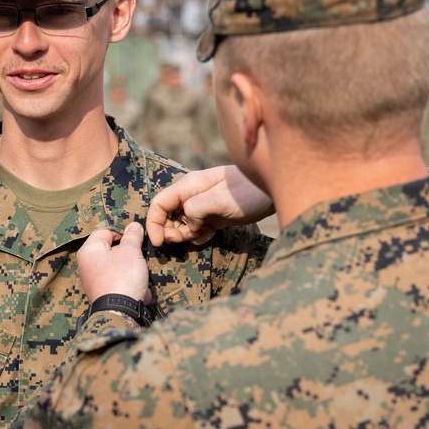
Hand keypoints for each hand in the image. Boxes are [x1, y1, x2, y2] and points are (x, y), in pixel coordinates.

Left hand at [77, 222, 151, 303]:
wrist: (120, 311)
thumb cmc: (122, 277)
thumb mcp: (131, 251)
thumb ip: (132, 236)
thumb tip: (134, 225)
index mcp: (88, 250)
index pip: (105, 231)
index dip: (122, 232)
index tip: (136, 238)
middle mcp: (86, 264)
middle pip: (111, 249)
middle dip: (128, 252)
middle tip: (139, 256)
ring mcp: (93, 280)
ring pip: (117, 266)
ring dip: (131, 268)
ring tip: (139, 274)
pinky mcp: (102, 292)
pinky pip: (118, 281)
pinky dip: (128, 282)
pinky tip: (138, 289)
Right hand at [146, 166, 272, 246]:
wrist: (275, 192)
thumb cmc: (249, 192)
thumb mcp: (220, 200)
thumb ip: (196, 209)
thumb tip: (188, 224)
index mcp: (188, 186)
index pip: (159, 204)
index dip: (154, 223)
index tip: (158, 242)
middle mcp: (192, 194)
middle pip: (167, 216)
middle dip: (171, 231)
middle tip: (185, 240)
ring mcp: (202, 205)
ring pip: (181, 224)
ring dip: (186, 234)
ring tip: (202, 235)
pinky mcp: (213, 215)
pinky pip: (196, 228)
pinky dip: (199, 235)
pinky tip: (211, 234)